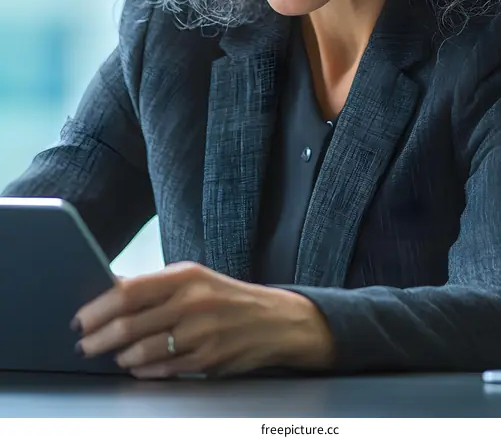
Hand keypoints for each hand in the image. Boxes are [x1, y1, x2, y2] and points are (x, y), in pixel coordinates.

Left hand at [72, 262, 334, 378]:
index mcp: (186, 276)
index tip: (81, 318)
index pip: (129, 290)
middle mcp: (193, 302)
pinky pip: (163, 369)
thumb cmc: (227, 297)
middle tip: (85, 344)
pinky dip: (143, 370)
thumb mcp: (194, 278)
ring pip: (143, 350)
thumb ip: (155, 285)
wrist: (275, 320)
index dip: (98, 307)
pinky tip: (136, 366)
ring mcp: (201, 333)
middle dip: (99, 337)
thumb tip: (111, 287)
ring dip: (120, 356)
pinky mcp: (208, 360)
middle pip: (130, 323)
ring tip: (112, 355)